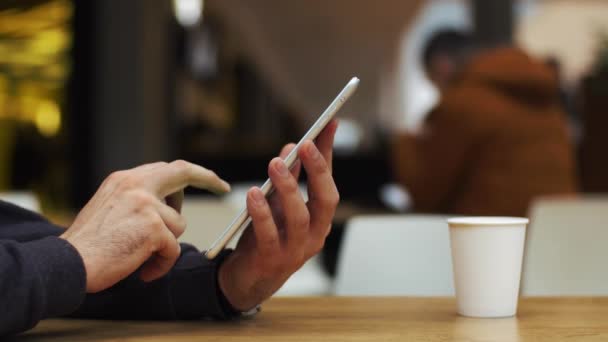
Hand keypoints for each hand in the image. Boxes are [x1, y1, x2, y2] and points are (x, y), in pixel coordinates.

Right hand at [61, 160, 229, 292]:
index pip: (167, 169)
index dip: (190, 173)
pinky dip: (162, 264)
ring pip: (178, 225)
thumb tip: (172, 207)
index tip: (208, 177)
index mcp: (125, 180)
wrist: (68, 263)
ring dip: (166, 245)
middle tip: (222, 187)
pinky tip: (143, 269)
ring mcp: (145, 203)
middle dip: (207, 178)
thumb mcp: (111, 209)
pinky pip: (173, 249)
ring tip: (141, 257)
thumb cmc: (90, 245)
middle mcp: (136, 184)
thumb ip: (139, 201)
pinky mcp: (153, 226)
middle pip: (183, 172)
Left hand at [218, 120, 339, 310]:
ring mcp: (296, 250)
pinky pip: (269, 235)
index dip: (328, 154)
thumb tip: (294, 145)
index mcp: (320, 219)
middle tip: (305, 143)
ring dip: (288, 188)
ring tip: (274, 164)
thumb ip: (290, 178)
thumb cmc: (268, 236)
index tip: (328, 124)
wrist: (249, 278)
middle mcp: (315, 234)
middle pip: (326, 200)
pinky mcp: (272, 260)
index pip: (329, 182)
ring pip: (300, 217)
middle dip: (317, 170)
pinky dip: (262, 213)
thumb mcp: (280, 203)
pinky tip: (253, 193)